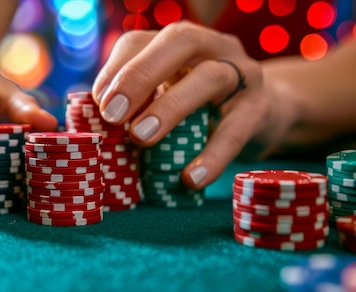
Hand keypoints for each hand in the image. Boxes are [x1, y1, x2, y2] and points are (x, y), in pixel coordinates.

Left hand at [92, 21, 290, 188]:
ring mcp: (241, 72)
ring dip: (170, 107)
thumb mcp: (167, 93)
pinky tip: (190, 178)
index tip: (96, 103)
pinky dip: (212, 155)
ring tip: (141, 137)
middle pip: (179, 42)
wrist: (266, 112)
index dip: (115, 70)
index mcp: (178, 42)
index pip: (140, 41)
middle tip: (112, 114)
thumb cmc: (199, 105)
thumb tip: (96, 122)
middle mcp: (211, 46)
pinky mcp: (260, 108)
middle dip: (139, 76)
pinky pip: (236, 129)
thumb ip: (138, 100)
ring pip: (210, 77)